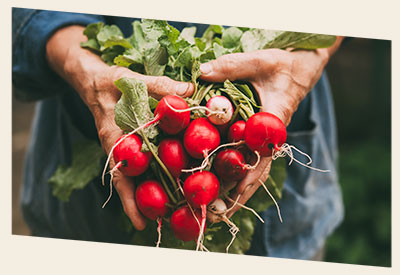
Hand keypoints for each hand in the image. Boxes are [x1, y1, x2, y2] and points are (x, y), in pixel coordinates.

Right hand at [46, 25, 193, 229]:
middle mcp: (121, 149)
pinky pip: (146, 161)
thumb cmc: (110, 82)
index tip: (141, 223)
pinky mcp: (136, 143)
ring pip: (141, 175)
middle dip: (147, 204)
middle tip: (167, 224)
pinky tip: (175, 178)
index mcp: (114, 139)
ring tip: (174, 211)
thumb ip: (159, 86)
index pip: (122, 175)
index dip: (130, 200)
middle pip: (133, 184)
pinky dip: (157, 171)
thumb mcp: (131, 80)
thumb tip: (190, 90)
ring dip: (154, 192)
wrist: (95, 81)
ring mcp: (129, 148)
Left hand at [200, 39, 342, 216]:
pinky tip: (221, 190)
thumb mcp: (259, 60)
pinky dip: (237, 178)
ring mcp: (265, 141)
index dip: (250, 173)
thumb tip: (200, 73)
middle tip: (218, 214)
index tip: (235, 191)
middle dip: (240, 194)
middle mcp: (270, 137)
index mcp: (274, 121)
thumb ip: (231, 66)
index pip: (263, 153)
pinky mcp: (258, 140)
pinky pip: (248, 162)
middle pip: (257, 172)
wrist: (300, 68)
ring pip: (253, 172)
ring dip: (238, 193)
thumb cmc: (283, 64)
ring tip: (218, 213)